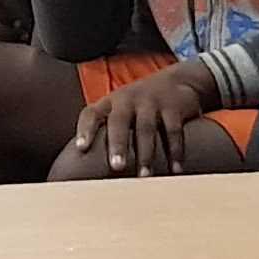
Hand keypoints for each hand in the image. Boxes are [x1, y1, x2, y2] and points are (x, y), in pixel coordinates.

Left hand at [67, 61, 219, 176]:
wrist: (177, 81)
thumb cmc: (139, 107)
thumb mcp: (120, 111)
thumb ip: (106, 132)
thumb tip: (86, 168)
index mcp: (110, 103)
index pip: (92, 114)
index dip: (85, 130)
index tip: (81, 148)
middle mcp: (128, 100)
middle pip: (119, 121)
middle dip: (118, 144)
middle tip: (117, 167)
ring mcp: (150, 102)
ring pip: (146, 128)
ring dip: (146, 154)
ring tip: (144, 176)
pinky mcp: (173, 107)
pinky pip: (173, 131)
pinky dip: (175, 151)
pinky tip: (175, 170)